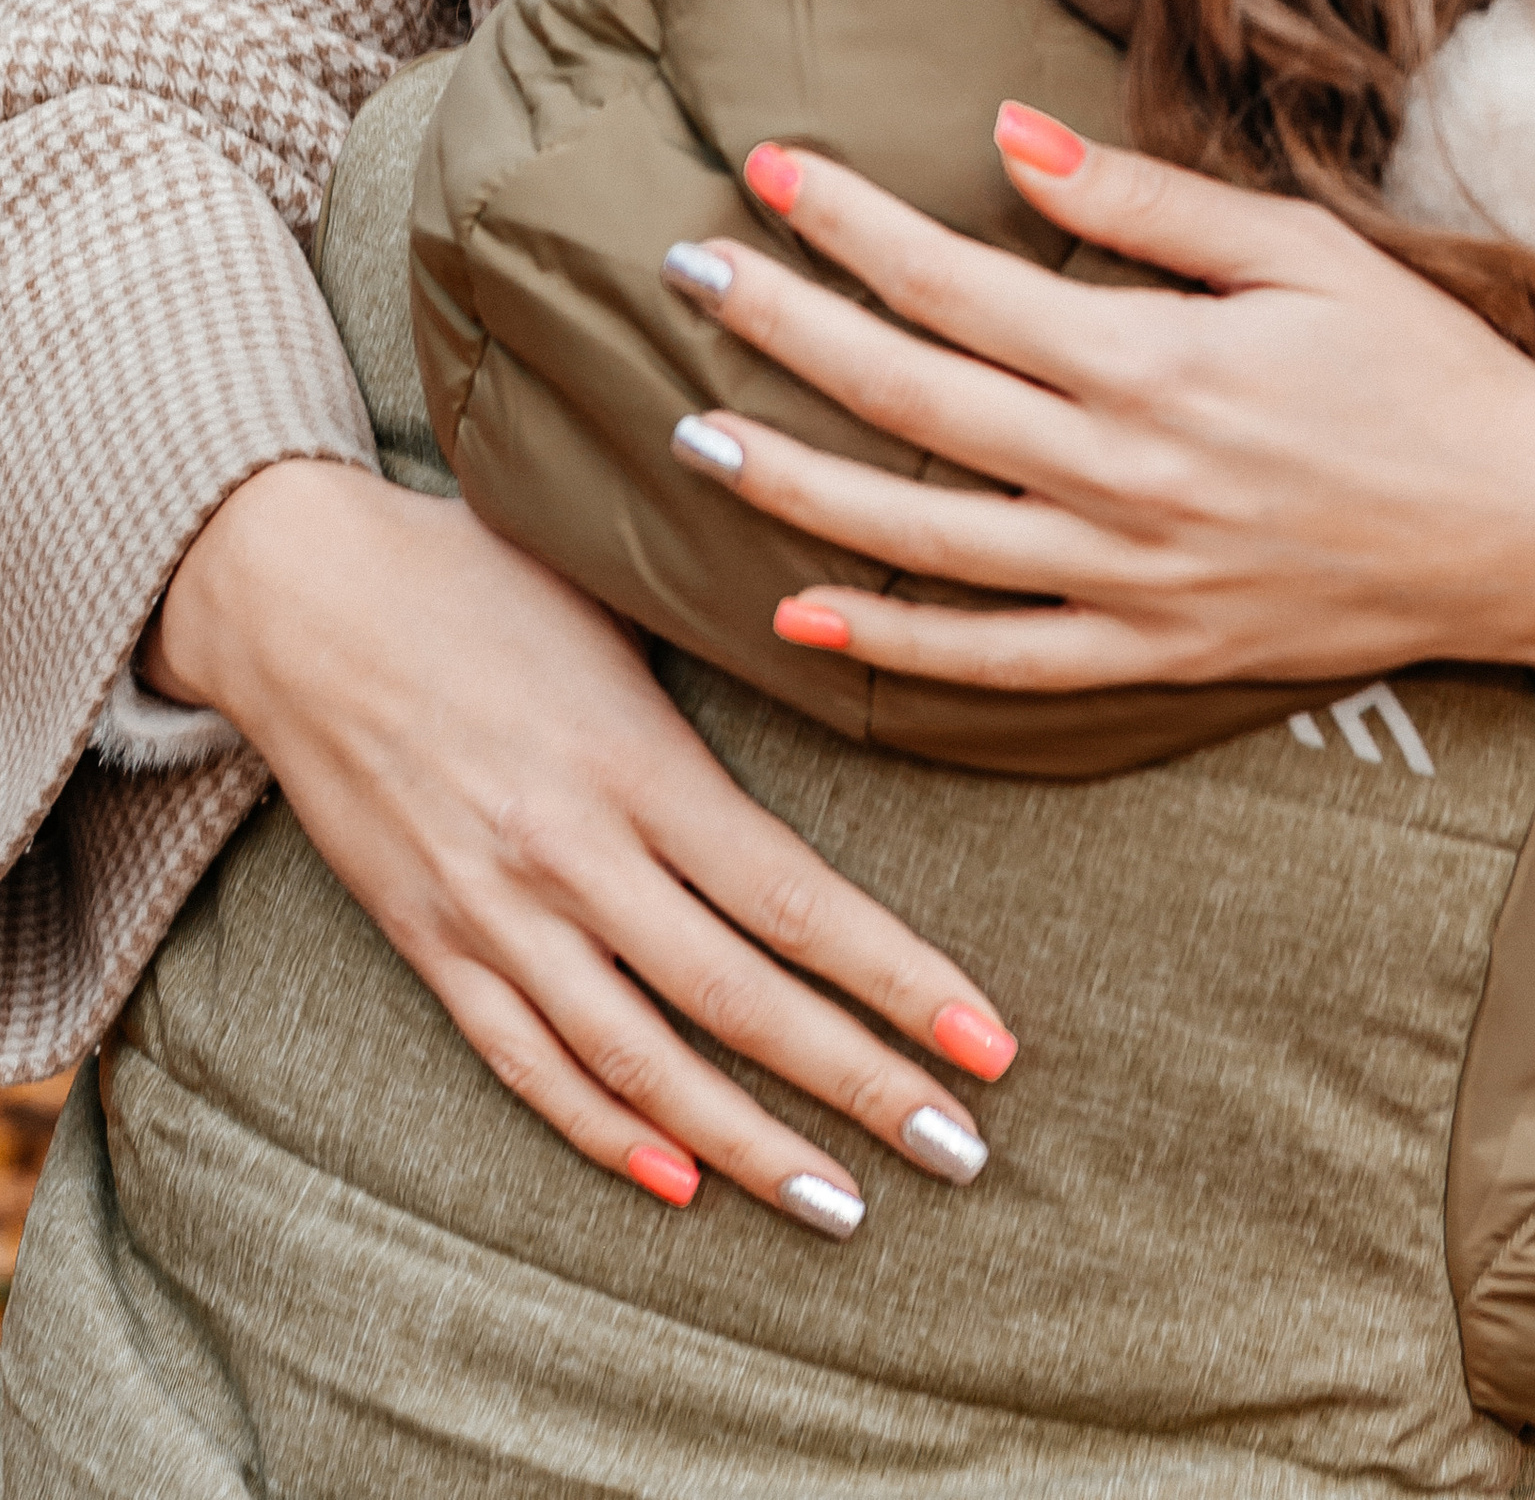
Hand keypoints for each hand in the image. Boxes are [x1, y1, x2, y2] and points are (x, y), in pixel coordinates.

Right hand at [146, 459, 1017, 1229]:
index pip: (797, 899)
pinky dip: (604, 1132)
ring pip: (639, 1061)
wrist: (298, 597)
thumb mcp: (616, 594)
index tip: (991, 1042)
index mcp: (640, 761)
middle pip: (739, 1000)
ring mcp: (494, 912)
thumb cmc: (477, 572)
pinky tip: (679, 1184)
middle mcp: (573, 853)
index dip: (900, 981)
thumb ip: (723, 651)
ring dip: (747, 1146)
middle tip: (962, 1153)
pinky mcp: (428, 943)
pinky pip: (527, 1062)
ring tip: (842, 1206)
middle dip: (861, 1083)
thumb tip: (852, 652)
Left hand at [663, 116, 1534, 706]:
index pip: (955, 281)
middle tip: (678, 272)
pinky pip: (988, 662)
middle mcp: (1120, 474)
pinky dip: (887, 644)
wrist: (1530, 530)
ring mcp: (1127, 578)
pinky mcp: (1149, 656)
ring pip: (918, 538)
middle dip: (780, 329)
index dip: (847, 223)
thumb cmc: (1423, 369)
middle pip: (907, 397)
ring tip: (694, 432)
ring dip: (795, 484)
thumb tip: (1009, 133)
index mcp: (1152, 359)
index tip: (762, 167)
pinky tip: (795, 610)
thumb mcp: (1301, 251)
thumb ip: (1144, 201)